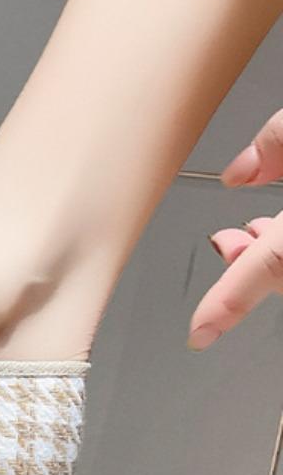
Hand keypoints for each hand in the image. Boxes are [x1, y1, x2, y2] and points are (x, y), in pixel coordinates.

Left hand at [188, 109, 282, 350]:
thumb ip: (278, 140)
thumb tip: (240, 173)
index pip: (271, 265)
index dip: (229, 303)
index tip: (200, 333)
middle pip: (282, 270)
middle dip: (246, 263)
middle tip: (227, 240)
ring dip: (270, 256)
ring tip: (256, 230)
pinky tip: (277, 228)